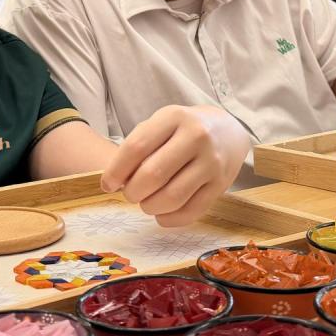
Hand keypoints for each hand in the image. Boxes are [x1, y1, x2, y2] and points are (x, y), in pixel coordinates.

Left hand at [100, 105, 249, 226]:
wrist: (228, 131)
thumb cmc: (184, 129)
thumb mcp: (162, 124)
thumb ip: (139, 146)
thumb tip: (116, 182)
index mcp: (174, 117)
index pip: (137, 147)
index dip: (116, 170)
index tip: (107, 184)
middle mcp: (196, 137)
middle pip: (153, 174)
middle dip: (133, 191)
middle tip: (130, 194)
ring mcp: (211, 162)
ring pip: (172, 197)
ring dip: (150, 206)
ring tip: (146, 203)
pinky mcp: (221, 184)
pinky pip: (191, 211)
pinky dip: (170, 219)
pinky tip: (161, 214)